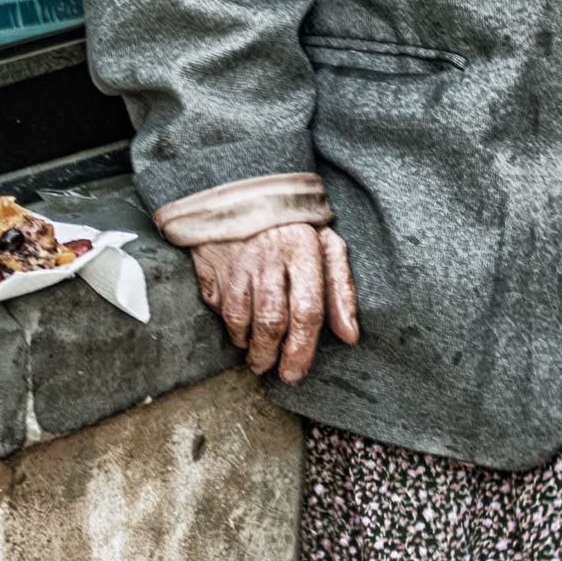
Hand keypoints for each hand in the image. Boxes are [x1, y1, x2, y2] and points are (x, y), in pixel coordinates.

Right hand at [190, 223, 359, 383]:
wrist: (246, 189)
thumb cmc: (293, 226)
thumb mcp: (326, 245)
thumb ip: (341, 288)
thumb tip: (350, 335)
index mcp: (303, 248)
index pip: (307, 309)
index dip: (303, 348)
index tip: (297, 371)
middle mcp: (269, 255)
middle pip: (271, 321)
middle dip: (273, 355)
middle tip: (275, 371)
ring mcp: (237, 261)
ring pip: (241, 320)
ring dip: (249, 347)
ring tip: (258, 357)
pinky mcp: (211, 265)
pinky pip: (218, 308)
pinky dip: (229, 326)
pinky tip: (240, 330)